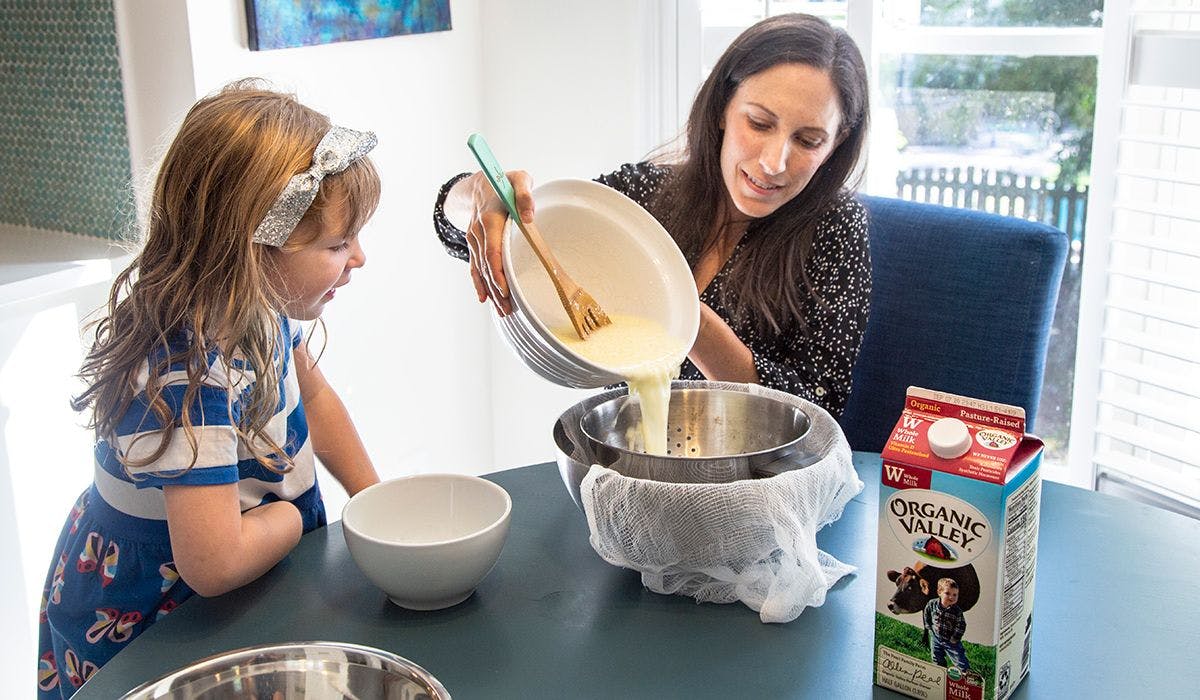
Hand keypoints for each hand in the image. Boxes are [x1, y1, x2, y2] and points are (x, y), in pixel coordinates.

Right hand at [464, 169, 535, 315]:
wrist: (478, 184)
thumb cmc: (504, 182)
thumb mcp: (518, 178)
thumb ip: (525, 194)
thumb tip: (529, 215)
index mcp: (490, 219)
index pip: (492, 251)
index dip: (498, 272)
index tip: (505, 290)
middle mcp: (479, 231)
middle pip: (487, 266)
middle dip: (497, 290)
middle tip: (508, 309)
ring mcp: (474, 239)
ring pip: (481, 270)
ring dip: (490, 291)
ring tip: (502, 310)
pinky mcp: (474, 244)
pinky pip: (475, 267)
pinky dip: (479, 283)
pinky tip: (485, 299)